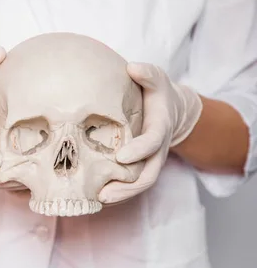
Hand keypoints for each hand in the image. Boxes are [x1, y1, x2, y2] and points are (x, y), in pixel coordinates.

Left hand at [99, 62, 202, 204]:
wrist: (171, 112)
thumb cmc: (158, 94)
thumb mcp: (157, 78)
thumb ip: (147, 74)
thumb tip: (133, 67)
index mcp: (159, 129)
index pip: (152, 143)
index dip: (139, 151)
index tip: (121, 157)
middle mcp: (156, 151)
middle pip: (147, 176)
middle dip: (128, 188)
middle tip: (105, 194)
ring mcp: (149, 162)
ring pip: (139, 185)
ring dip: (120, 195)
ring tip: (96, 200)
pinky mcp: (139, 168)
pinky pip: (131, 185)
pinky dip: (117, 193)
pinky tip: (95, 197)